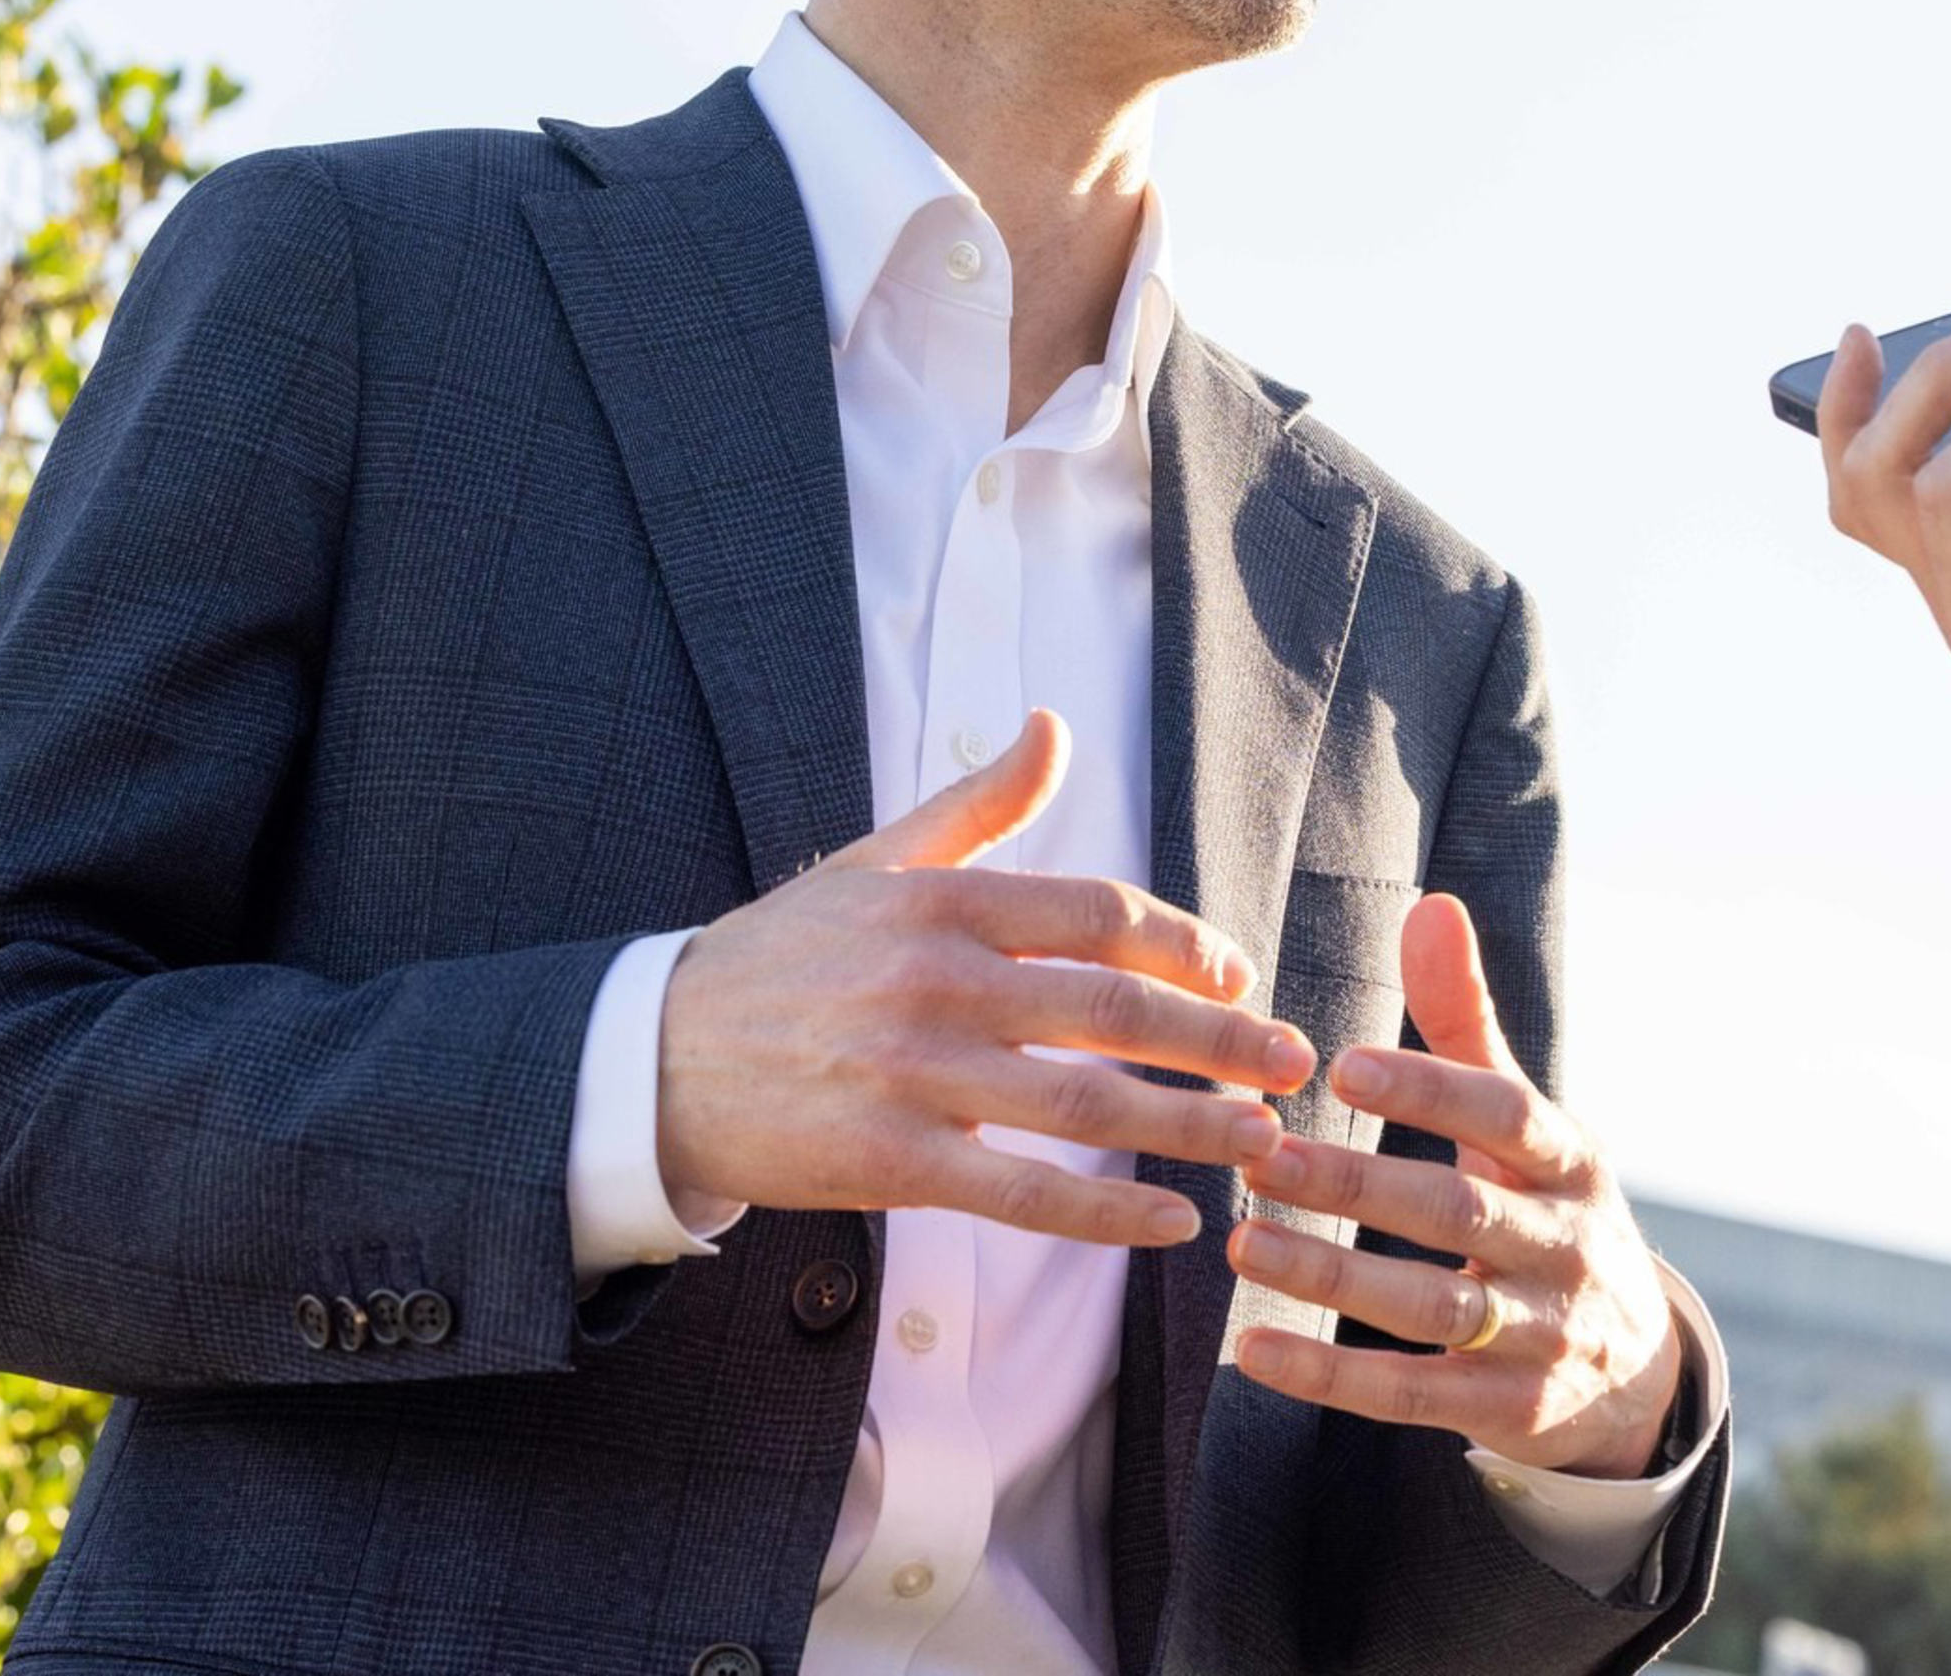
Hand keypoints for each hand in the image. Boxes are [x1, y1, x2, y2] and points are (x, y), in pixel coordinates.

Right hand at [656, 709, 1315, 1247]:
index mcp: (943, 901)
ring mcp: (916, 1074)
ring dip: (1188, 1124)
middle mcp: (937, 980)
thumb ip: (978, 803)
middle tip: (1295, 1059)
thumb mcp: (874, 862)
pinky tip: (1169, 1224)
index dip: (1185, 944)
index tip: (1240, 974)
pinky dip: (1105, 1215)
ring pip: (1084, 1103)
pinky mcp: (892, 1160)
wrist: (655, 1057)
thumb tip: (1054, 726)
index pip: (1098, 912)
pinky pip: (1022, 1194)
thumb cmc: (780, 958)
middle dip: (1221, 1038)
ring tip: (1261, 1141)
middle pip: (1113, 1008)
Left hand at [1228, 892, 1680, 1477]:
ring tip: (1243, 1244)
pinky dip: (1331, 1376)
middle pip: (1458, 1216)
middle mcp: (1566, 1247)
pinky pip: (1412, 1395)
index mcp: (1568, 1162)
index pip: (1504, 1117)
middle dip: (1357, 1187)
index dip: (1428, 1092)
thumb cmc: (1545, 1208)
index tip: (1341, 1067)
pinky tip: (1254, 1350)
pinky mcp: (1508, 1411)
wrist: (1634, 1368)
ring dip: (1332, 1279)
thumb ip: (1465, 1021)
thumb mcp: (1523, 1123)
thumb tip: (1430, 904)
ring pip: (1431, 1310)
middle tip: (1260, 1155)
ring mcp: (1541, 1336)